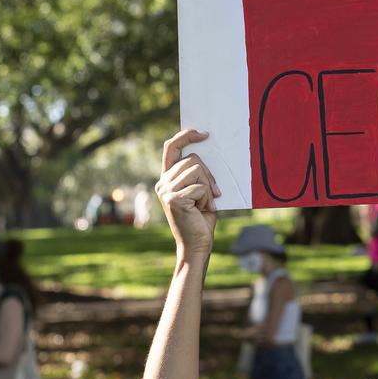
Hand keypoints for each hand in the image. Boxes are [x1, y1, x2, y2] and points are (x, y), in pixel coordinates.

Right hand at [156, 129, 220, 257]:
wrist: (197, 244)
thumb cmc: (201, 218)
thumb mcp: (200, 191)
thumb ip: (198, 174)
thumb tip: (208, 152)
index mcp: (168, 178)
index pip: (171, 147)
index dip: (186, 136)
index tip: (204, 134)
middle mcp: (162, 182)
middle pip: (193, 159)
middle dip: (209, 175)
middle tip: (214, 193)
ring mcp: (165, 190)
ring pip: (197, 171)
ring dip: (209, 188)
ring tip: (206, 204)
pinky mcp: (173, 199)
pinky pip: (200, 187)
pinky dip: (208, 198)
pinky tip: (203, 210)